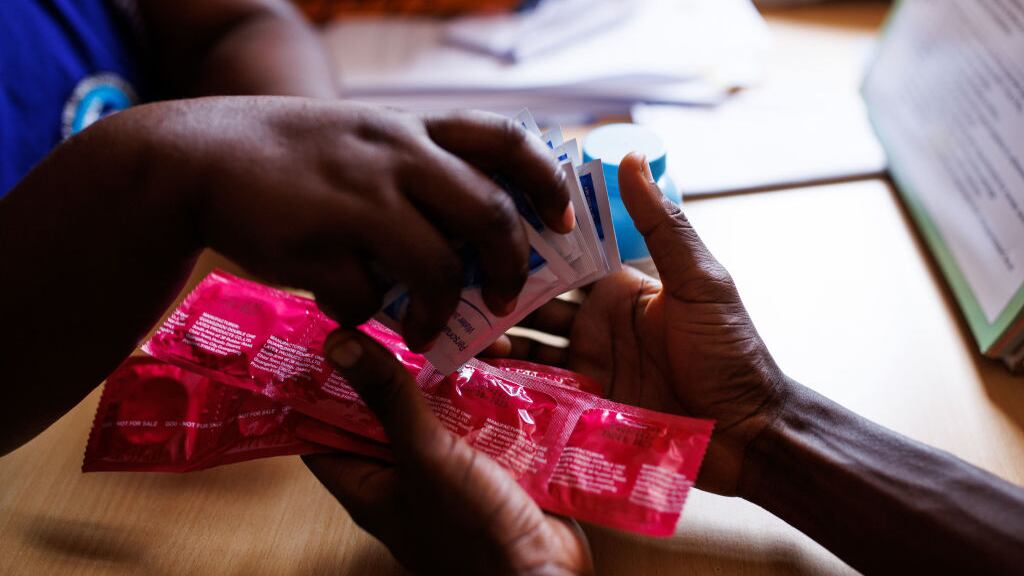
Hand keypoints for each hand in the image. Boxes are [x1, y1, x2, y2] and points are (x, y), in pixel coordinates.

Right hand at [142, 97, 574, 349]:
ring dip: (438, 311)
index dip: (546, 182)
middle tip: (503, 299)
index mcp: (412, 130)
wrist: (196, 158)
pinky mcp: (318, 242)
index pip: (506, 139)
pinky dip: (364, 313)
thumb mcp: (363, 142)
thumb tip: (470, 245)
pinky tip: (344, 306)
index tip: (561, 221)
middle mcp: (395, 156)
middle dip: (509, 267)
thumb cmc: (293, 160)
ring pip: (437, 267)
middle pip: (489, 214)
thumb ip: (417, 176)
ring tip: (423, 330)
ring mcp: (358, 197)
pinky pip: (366, 296)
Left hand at [304, 328, 592, 575]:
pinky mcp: (493, 459)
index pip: (322, 426)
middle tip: (402, 308)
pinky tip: (504, 348)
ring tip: (459, 320)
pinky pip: (483, 411)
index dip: (318, 381)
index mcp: (367, 480)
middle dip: (396, 360)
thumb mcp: (423, 455)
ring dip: (452, 366)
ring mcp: (450, 465)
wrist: (543, 574)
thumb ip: (387, 397)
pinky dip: (491, 382)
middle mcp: (403, 471)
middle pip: (385, 406)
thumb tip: (337, 342)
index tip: (324, 329)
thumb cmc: (471, 531)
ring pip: (439, 402)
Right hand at [486, 153, 788, 495]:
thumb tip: (631, 156)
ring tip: (454, 318)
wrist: (746, 434)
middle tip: (454, 274)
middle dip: (496, 284)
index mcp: (621, 284)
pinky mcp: (579, 401)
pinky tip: (474, 364)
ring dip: (493, 327)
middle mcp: (595, 318)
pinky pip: (533, 383)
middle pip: (533, 295)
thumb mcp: (700, 282)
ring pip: (525, 337)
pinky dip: (504, 374)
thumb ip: (663, 225)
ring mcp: (585, 360)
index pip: (565, 253)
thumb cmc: (732, 352)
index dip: (529, 238)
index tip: (485, 219)